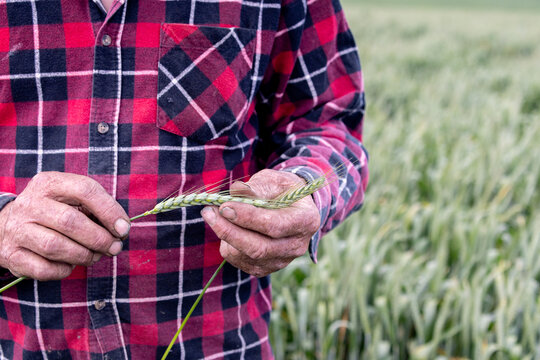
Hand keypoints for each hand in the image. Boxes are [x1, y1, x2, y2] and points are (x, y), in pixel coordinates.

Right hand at [0, 172, 129, 280]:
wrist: (5, 224)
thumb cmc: (52, 212)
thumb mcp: (71, 199)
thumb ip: (96, 209)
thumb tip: (121, 230)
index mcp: (49, 183)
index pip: (85, 189)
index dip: (109, 211)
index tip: (123, 229)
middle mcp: (30, 204)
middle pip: (70, 221)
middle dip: (99, 238)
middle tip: (114, 247)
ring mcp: (17, 229)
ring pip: (56, 247)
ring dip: (84, 255)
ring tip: (94, 256)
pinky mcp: (11, 254)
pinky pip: (44, 269)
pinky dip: (64, 270)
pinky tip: (70, 264)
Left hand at [201, 169, 319, 276]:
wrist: (290, 207)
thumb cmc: (281, 190)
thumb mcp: (273, 180)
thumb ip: (255, 187)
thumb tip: (235, 190)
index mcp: (306, 220)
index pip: (274, 226)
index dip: (247, 218)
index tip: (224, 206)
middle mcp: (297, 246)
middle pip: (259, 248)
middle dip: (229, 231)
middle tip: (209, 212)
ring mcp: (282, 260)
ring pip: (247, 257)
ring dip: (225, 236)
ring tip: (215, 215)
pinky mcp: (267, 268)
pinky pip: (241, 262)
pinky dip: (228, 245)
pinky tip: (227, 228)